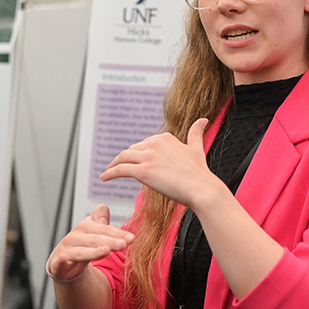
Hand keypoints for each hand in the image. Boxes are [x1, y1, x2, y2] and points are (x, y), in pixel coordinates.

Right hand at [46, 205, 133, 281]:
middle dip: (110, 241)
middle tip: (124, 244)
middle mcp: (75, 236)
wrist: (64, 263)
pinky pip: (59, 263)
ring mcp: (66, 250)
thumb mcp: (95, 232)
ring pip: (81, 252)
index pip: (103, 228)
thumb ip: (102, 222)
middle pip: (95, 239)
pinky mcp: (57, 265)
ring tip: (106, 251)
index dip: (117, 232)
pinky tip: (63, 258)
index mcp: (86, 227)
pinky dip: (60, 261)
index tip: (131, 238)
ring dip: (93, 251)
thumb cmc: (84, 245)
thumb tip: (104, 219)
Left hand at [100, 119, 214, 207]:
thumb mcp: (197, 148)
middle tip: (118, 166)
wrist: (201, 189)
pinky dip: (110, 173)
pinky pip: (120, 170)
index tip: (134, 159)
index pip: (145, 143)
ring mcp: (148, 157)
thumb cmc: (200, 173)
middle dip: (125, 158)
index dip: (138, 152)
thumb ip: (196, 133)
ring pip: (123, 157)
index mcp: (165, 138)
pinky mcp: (143, 171)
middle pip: (132, 149)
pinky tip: (104, 178)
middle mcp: (155, 144)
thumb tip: (204, 120)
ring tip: (108, 171)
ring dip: (113, 164)